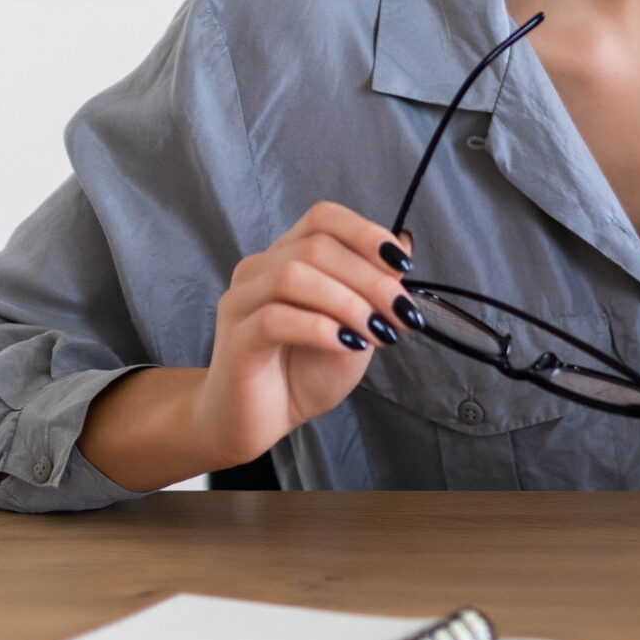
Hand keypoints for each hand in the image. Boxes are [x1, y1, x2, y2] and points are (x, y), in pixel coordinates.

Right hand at [191, 202, 414, 466]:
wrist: (263, 421)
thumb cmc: (305, 372)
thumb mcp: (355, 325)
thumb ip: (373, 285)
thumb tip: (404, 243)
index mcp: (287, 256)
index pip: (323, 218)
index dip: (366, 233)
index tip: (402, 266)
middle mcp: (260, 269)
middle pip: (316, 247)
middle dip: (369, 278)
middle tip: (400, 314)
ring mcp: (242, 301)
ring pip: (293, 276)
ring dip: (347, 302)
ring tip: (377, 333)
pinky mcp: (235, 338)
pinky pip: (275, 319)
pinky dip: (320, 328)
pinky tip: (347, 345)